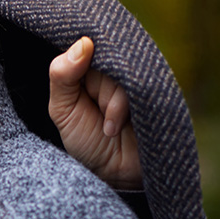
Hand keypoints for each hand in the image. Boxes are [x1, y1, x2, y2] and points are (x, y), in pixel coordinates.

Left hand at [48, 37, 142, 190]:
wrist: (116, 176)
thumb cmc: (86, 141)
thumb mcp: (63, 110)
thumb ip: (62, 76)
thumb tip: (84, 42)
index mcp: (91, 67)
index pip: (87, 42)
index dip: (84, 58)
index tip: (81, 86)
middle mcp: (116, 68)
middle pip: (108, 57)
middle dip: (99, 89)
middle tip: (96, 113)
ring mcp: (138, 79)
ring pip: (126, 73)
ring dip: (113, 104)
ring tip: (109, 130)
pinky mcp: (158, 91)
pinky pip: (145, 84)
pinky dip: (126, 109)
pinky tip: (118, 129)